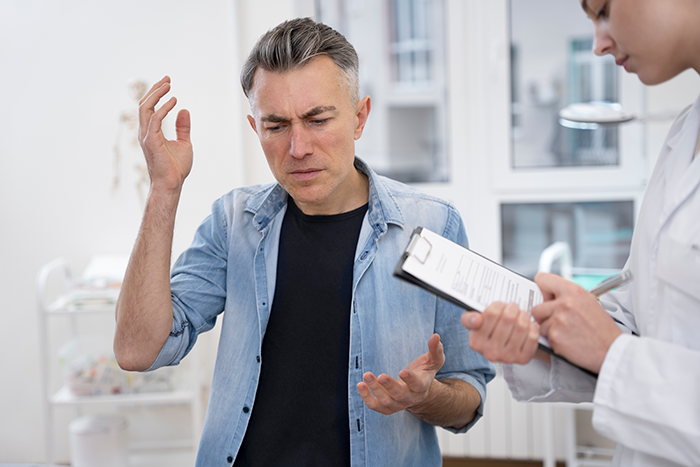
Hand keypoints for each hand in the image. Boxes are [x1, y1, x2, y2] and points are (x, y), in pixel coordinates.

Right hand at [138, 76, 192, 193]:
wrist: (172, 184)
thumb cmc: (176, 168)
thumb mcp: (184, 143)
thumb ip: (183, 127)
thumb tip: (184, 110)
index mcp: (151, 132)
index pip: (149, 108)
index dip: (156, 94)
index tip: (167, 83)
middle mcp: (145, 132)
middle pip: (144, 104)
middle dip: (155, 90)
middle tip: (168, 79)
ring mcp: (146, 136)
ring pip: (145, 108)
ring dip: (156, 94)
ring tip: (168, 85)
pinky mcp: (151, 141)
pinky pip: (155, 119)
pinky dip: (164, 108)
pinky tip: (174, 101)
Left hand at [357, 333, 444, 414]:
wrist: (418, 389)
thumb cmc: (424, 371)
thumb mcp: (433, 360)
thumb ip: (435, 349)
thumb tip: (436, 336)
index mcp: (422, 386)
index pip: (418, 385)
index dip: (410, 380)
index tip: (402, 371)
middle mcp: (411, 398)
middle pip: (400, 396)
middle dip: (389, 386)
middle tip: (380, 376)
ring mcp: (399, 404)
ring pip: (386, 402)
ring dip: (375, 390)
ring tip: (366, 376)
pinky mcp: (388, 407)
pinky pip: (376, 407)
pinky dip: (367, 398)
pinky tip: (361, 386)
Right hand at [461, 302, 539, 363]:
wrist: (498, 347)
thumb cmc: (485, 330)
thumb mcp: (472, 322)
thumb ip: (469, 318)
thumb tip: (476, 320)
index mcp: (476, 342)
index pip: (491, 314)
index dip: (498, 305)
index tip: (499, 305)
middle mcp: (490, 352)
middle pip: (508, 319)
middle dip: (512, 308)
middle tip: (512, 307)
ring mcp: (507, 357)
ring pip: (521, 327)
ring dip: (523, 315)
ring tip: (520, 314)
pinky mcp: (522, 359)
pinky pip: (532, 337)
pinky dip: (532, 327)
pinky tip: (527, 325)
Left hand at [532, 273, 621, 373]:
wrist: (612, 350)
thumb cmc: (602, 328)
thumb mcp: (589, 301)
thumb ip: (567, 295)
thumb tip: (549, 294)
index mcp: (574, 291)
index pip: (543, 279)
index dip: (542, 289)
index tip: (544, 295)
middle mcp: (565, 303)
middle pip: (536, 307)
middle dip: (545, 315)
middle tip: (560, 321)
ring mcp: (559, 320)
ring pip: (539, 323)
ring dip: (549, 328)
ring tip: (567, 331)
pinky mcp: (555, 336)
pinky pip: (544, 336)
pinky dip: (553, 339)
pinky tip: (568, 339)